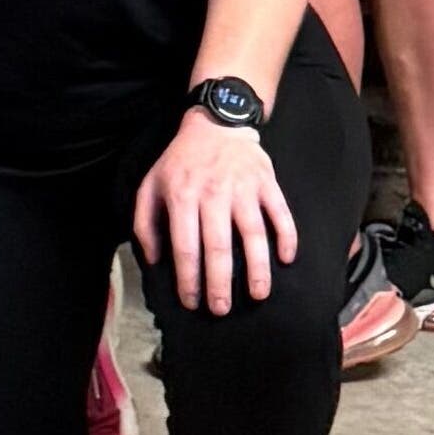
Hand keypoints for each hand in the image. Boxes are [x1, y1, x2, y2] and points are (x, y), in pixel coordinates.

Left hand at [132, 108, 295, 316]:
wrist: (216, 124)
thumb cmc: (180, 162)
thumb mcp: (151, 186)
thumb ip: (145, 223)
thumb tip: (154, 261)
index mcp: (182, 196)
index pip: (185, 246)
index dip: (188, 279)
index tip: (191, 303)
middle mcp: (213, 194)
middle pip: (218, 246)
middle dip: (220, 283)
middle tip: (221, 310)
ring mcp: (243, 188)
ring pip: (253, 234)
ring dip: (257, 268)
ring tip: (258, 295)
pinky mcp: (267, 183)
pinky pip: (281, 214)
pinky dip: (287, 237)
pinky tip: (286, 260)